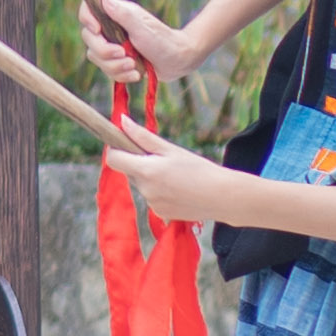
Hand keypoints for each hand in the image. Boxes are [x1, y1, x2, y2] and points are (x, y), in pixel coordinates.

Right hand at [78, 0, 188, 83]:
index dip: (87, 20)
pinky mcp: (118, 62)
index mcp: (115, 14)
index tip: (97, 30)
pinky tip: (135, 74)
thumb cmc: (164, 40)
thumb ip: (122, 14)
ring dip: (115, 66)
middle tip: (123, 54)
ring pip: (96, 57)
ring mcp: (113, 46)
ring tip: (134, 66)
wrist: (178, 61)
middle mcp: (111, 29)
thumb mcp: (143, 27)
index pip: (88, 11)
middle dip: (104, 51)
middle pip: (89, 39)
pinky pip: (107, 71)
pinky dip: (121, 75)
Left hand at [104, 125, 242, 228]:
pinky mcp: (160, 214)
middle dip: (139, 164)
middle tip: (163, 159)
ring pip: (142, 185)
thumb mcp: (171, 149)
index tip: (126, 145)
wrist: (222, 197)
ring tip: (176, 176)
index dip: (116, 150)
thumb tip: (121, 121)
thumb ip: (143, 137)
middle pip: (129, 172)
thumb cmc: (199, 169)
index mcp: (146, 171)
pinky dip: (160, 192)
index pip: (113, 160)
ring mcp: (152, 204)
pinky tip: (179, 190)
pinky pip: (152, 198)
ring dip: (151, 179)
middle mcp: (145, 190)